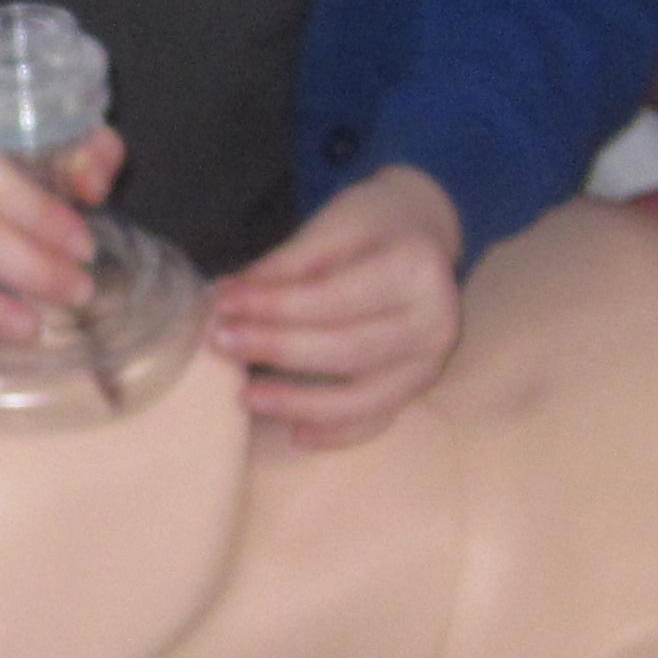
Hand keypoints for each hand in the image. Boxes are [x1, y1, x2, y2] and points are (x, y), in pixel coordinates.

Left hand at [207, 165, 458, 449]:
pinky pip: (377, 419)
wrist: (426, 232)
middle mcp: (434, 320)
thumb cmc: (374, 223)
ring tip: (247, 397)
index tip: (223, 304)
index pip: (332, 296)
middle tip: (222, 344)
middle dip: (278, 350)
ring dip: (300, 403)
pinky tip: (295, 434)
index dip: (273, 305)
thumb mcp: (333, 224)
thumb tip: (225, 299)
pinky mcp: (420, 385)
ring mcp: (431, 360)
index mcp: (415, 269)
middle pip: (347, 349)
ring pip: (363, 398)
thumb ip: (284, 265)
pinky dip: (337, 432)